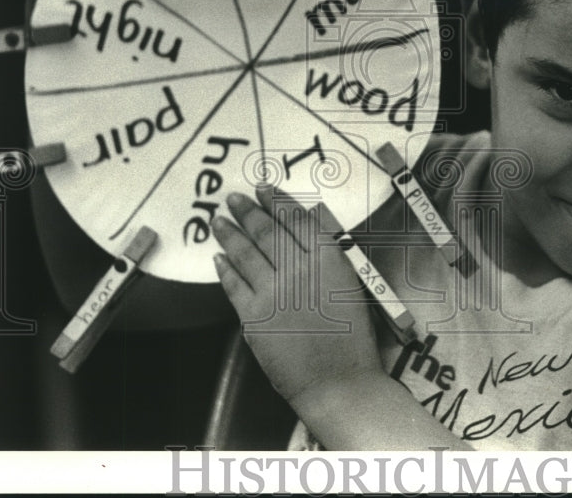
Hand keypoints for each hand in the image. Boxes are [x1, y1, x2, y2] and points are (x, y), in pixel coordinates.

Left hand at [212, 187, 381, 409]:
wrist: (339, 382)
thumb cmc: (353, 338)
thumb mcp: (351, 286)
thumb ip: (327, 257)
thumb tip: (305, 232)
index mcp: (329, 259)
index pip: (298, 219)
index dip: (277, 201)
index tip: (264, 188)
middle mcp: (299, 269)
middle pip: (268, 231)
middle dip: (248, 211)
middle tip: (234, 198)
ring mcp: (273, 292)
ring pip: (246, 253)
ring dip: (231, 233)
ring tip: (219, 220)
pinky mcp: (254, 316)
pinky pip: (235, 285)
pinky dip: (225, 269)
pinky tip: (218, 258)